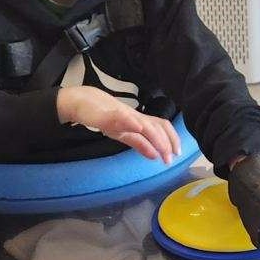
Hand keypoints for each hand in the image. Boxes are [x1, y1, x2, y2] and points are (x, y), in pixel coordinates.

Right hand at [56, 87, 180, 162]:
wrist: (82, 101)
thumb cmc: (105, 116)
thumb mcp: (124, 134)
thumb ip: (140, 144)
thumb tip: (156, 156)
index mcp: (140, 121)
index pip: (162, 127)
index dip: (172, 139)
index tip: (177, 154)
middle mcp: (135, 117)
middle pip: (157, 126)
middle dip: (166, 142)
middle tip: (170, 158)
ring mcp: (122, 115)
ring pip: (143, 123)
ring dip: (155, 136)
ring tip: (162, 150)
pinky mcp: (106, 115)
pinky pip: (120, 117)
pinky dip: (131, 122)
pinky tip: (139, 128)